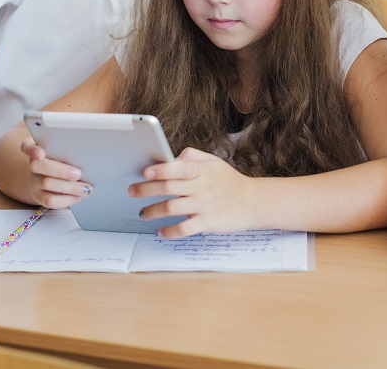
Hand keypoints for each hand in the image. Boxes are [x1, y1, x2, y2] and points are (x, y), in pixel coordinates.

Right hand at [19, 137, 92, 208]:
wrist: (53, 175)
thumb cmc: (63, 158)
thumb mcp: (64, 150)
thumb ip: (69, 149)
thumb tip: (86, 154)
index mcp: (36, 148)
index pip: (27, 146)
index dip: (32, 150)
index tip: (40, 153)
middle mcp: (32, 164)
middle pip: (37, 166)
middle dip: (60, 170)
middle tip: (79, 173)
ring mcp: (34, 181)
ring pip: (46, 184)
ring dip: (69, 187)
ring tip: (85, 188)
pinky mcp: (39, 196)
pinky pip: (50, 201)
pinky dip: (66, 200)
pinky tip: (79, 197)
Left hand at [128, 147, 255, 237]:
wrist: (254, 202)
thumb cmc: (229, 181)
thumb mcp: (213, 161)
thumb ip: (192, 156)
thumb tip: (170, 158)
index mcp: (202, 170)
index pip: (178, 167)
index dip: (160, 170)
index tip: (144, 172)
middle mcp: (202, 186)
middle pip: (169, 188)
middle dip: (146, 190)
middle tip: (132, 191)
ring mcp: (204, 205)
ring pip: (172, 209)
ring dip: (153, 211)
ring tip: (143, 214)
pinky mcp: (208, 223)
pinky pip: (184, 229)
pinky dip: (170, 232)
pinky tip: (161, 232)